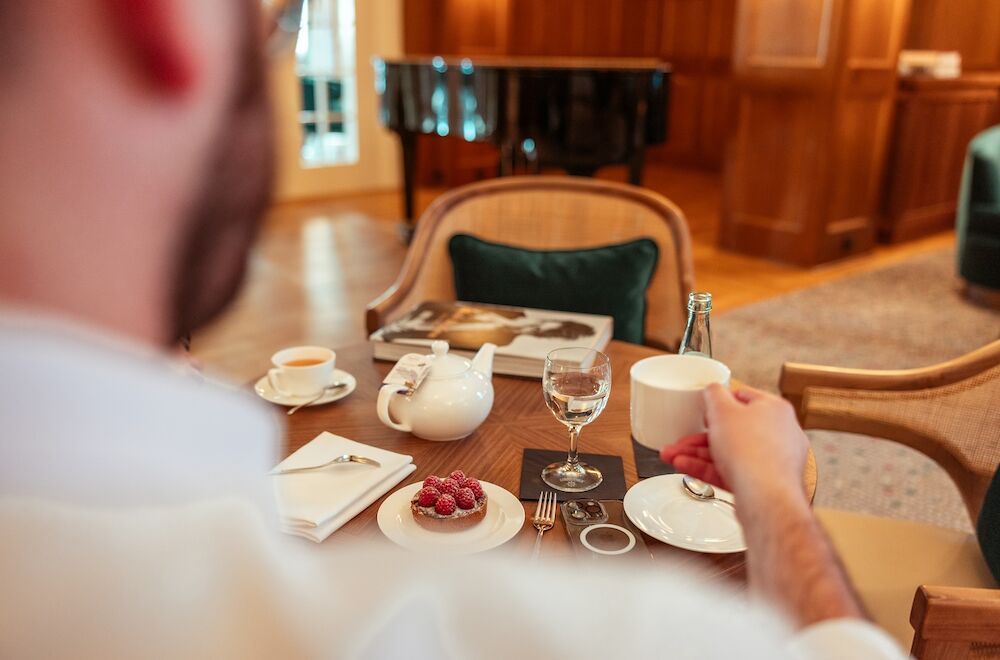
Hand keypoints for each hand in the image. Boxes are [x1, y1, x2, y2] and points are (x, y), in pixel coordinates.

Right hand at [660, 384, 808, 507]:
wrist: (766, 498)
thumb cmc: (753, 452)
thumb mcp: (722, 411)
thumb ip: (714, 394)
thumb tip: (713, 388)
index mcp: (774, 409)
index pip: (743, 398)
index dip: (719, 403)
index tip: (704, 409)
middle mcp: (778, 433)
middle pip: (732, 429)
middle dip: (700, 436)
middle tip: (681, 440)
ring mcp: (772, 460)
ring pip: (729, 453)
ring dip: (698, 454)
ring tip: (673, 456)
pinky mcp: (763, 483)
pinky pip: (732, 471)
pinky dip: (709, 469)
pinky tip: (686, 467)